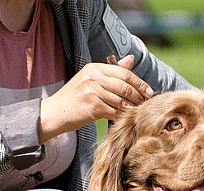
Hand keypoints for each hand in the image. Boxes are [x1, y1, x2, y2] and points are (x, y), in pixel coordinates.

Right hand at [39, 55, 153, 142]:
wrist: (54, 113)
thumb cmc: (74, 98)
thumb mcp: (90, 79)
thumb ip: (112, 71)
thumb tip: (131, 59)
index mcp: (94, 68)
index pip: (124, 73)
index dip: (139, 82)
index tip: (149, 91)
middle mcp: (93, 77)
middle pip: (125, 86)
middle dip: (139, 96)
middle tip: (146, 103)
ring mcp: (92, 92)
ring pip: (121, 100)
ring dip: (132, 108)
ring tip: (138, 112)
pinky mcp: (92, 107)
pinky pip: (114, 112)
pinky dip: (122, 116)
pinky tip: (126, 119)